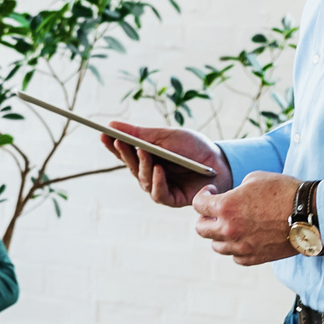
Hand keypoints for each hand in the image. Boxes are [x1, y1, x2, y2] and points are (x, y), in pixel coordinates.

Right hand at [102, 126, 227, 206]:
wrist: (220, 161)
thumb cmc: (193, 147)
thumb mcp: (165, 135)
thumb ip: (140, 133)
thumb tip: (112, 125)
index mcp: (147, 157)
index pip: (124, 152)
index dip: (113, 144)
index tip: (103, 133)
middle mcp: (150, 174)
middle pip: (131, 165)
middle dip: (124, 153)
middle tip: (118, 140)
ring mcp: (160, 187)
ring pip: (143, 179)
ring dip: (142, 165)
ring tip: (143, 151)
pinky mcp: (172, 199)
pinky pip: (159, 193)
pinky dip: (157, 181)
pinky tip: (158, 169)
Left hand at [191, 172, 305, 265]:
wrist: (309, 213)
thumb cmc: (284, 192)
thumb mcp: (255, 179)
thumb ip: (236, 190)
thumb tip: (232, 196)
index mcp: (226, 206)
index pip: (198, 204)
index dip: (202, 196)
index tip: (211, 193)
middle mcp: (229, 229)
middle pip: (201, 229)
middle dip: (205, 217)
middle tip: (215, 211)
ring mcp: (241, 246)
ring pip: (216, 246)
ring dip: (219, 235)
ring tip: (231, 225)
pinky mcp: (254, 258)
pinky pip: (235, 257)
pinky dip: (236, 248)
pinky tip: (244, 238)